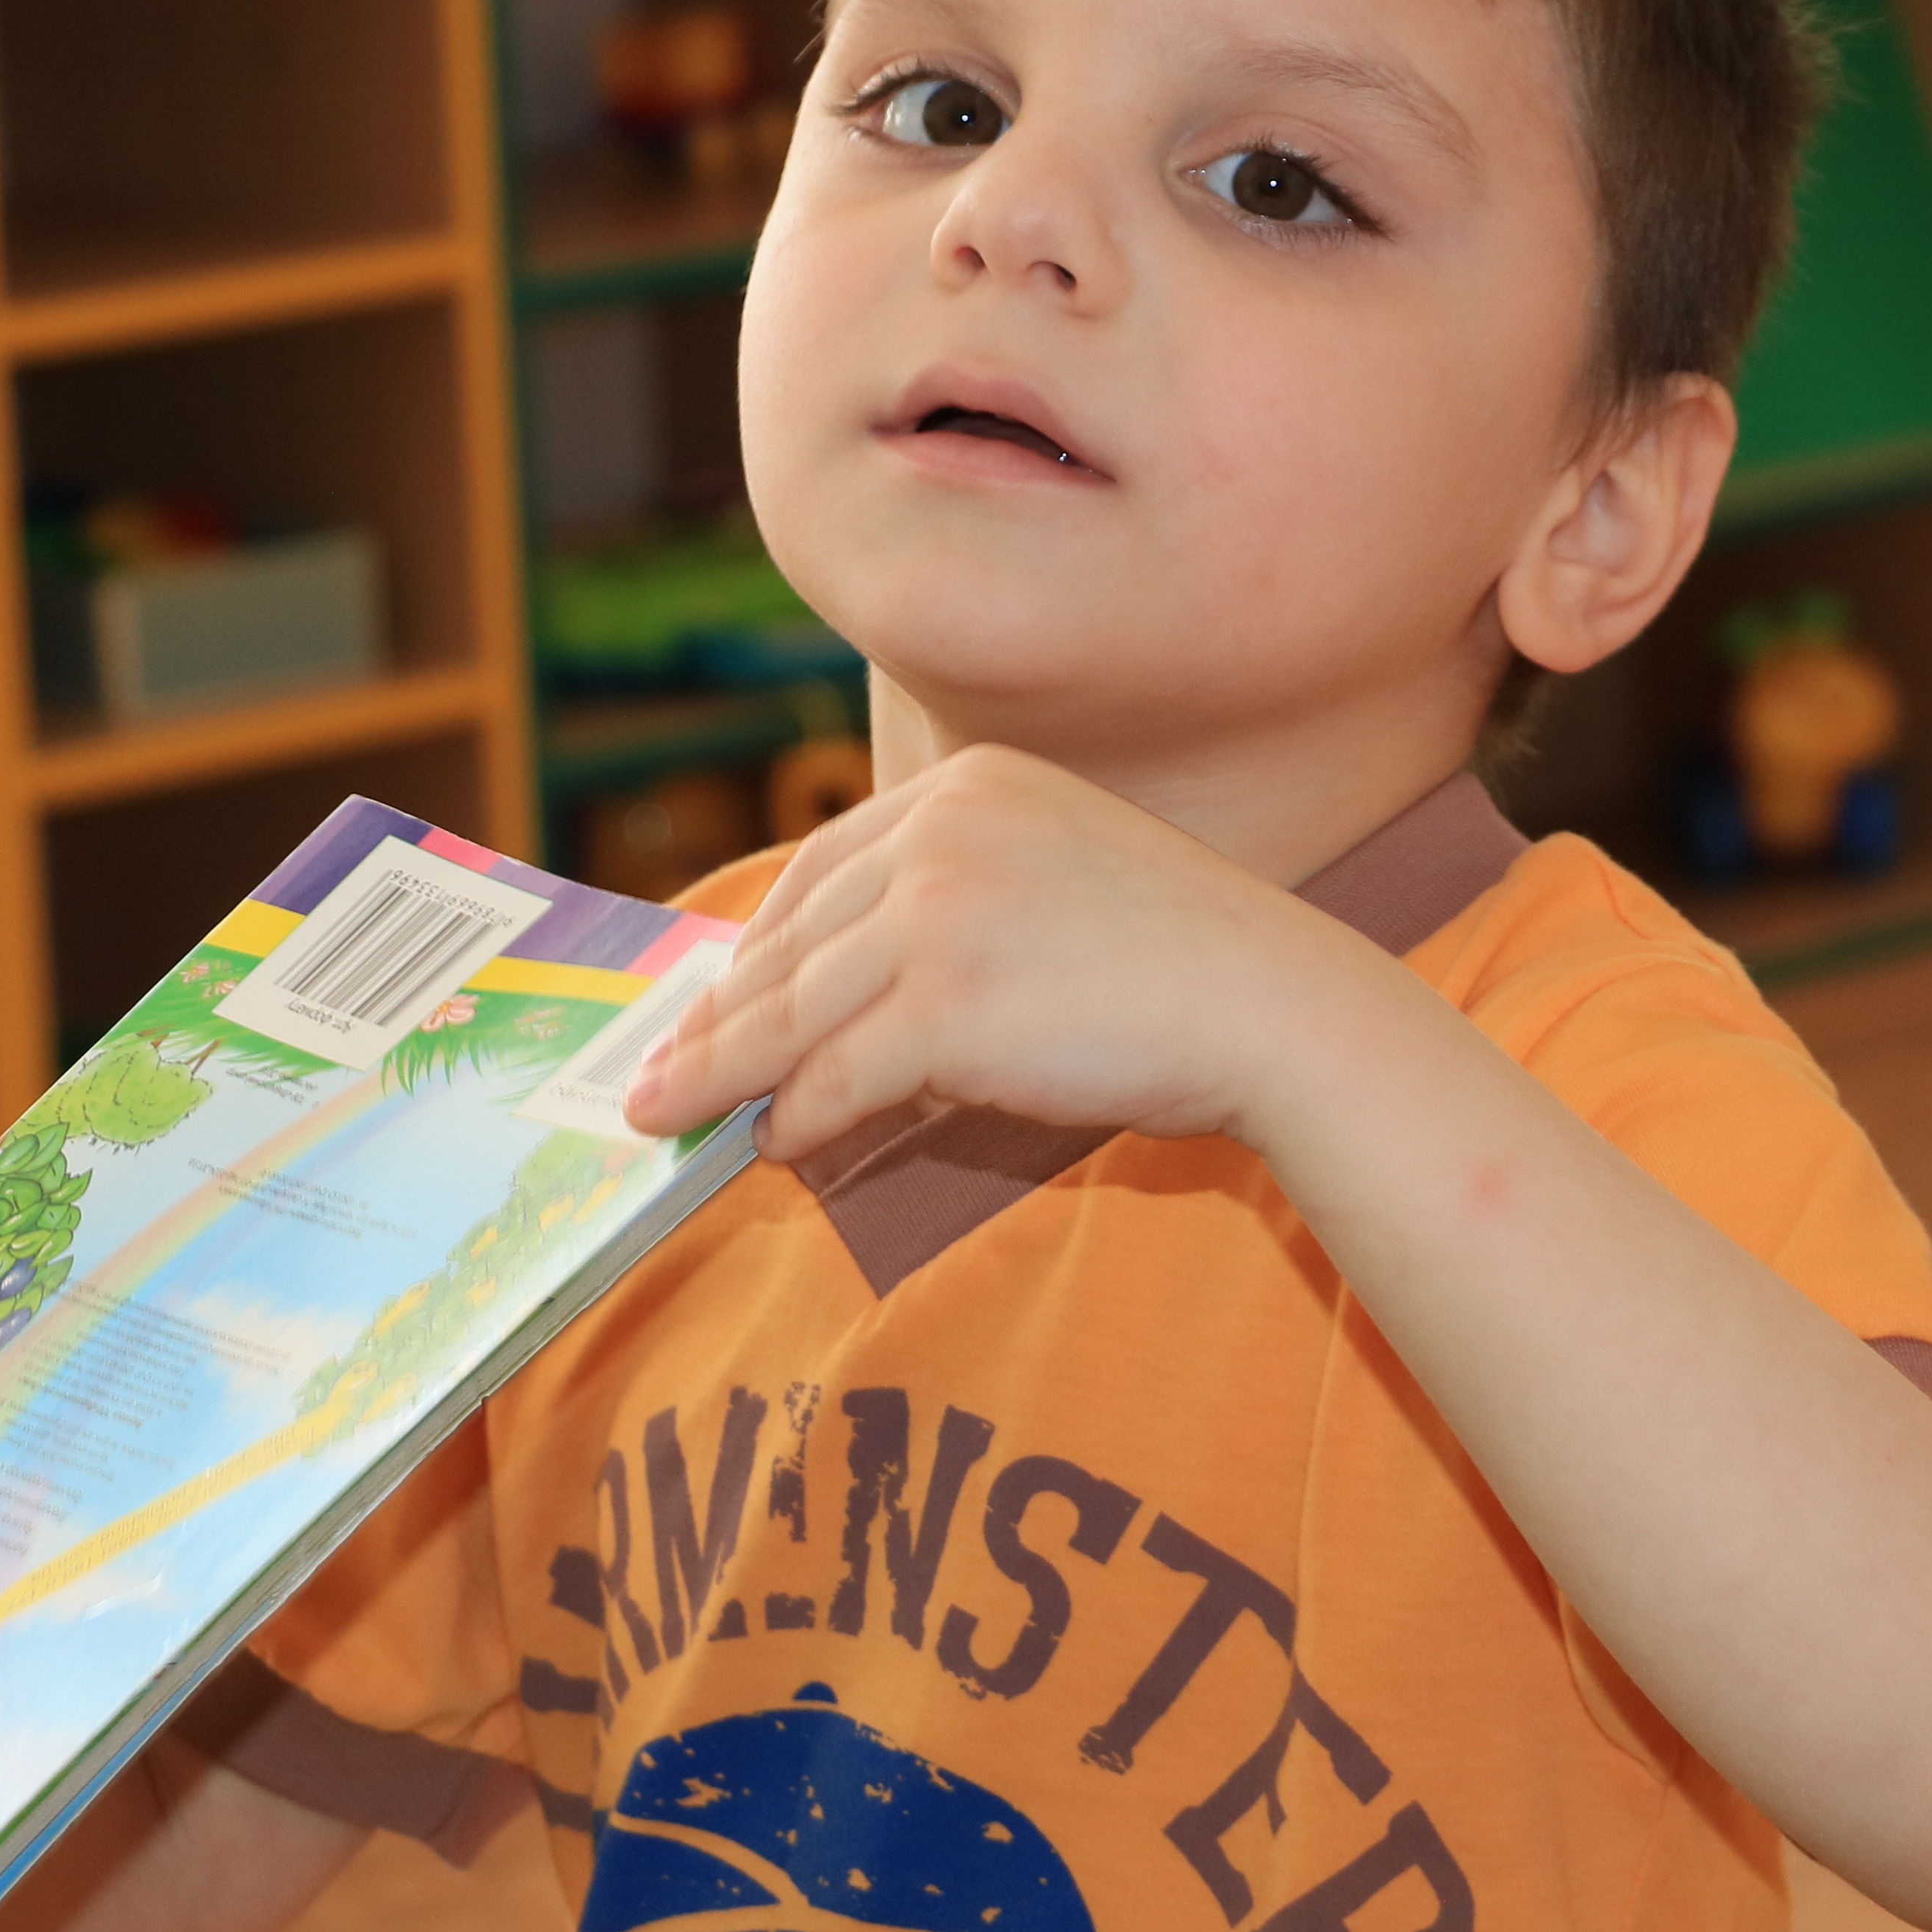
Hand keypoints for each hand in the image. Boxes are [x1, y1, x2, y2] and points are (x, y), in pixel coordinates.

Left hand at [623, 745, 1409, 1163]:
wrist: (1272, 1005)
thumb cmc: (1176, 963)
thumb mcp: (1048, 889)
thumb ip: (943, 916)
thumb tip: (829, 1013)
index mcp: (966, 787)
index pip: (823, 868)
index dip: (758, 944)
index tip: (713, 996)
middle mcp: (942, 830)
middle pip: (794, 939)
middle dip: (720, 1017)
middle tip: (659, 1073)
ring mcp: (940, 911)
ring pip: (796, 1011)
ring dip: (730, 1076)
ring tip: (682, 1117)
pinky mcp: (946, 1003)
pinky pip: (839, 1074)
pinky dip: (799, 1117)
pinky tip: (778, 1144)